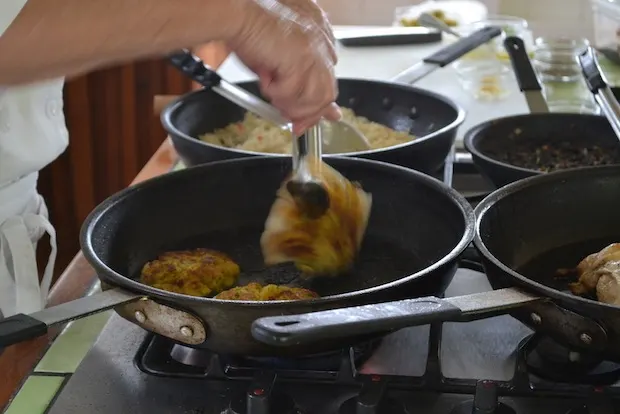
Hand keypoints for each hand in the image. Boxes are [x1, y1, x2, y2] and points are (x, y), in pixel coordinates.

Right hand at [228, 0, 340, 135]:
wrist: (237, 17)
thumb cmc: (251, 36)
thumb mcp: (278, 66)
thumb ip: (296, 88)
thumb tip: (304, 114)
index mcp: (320, 44)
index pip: (328, 85)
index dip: (316, 107)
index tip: (303, 121)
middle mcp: (321, 46)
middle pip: (326, 94)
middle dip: (308, 114)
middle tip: (293, 123)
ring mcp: (312, 52)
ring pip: (314, 98)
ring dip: (292, 106)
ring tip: (274, 99)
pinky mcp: (299, 58)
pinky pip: (293, 93)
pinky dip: (276, 94)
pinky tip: (265, 82)